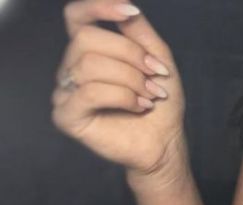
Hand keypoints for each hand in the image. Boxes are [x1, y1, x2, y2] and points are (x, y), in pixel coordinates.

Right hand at [52, 1, 188, 182]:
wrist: (166, 141)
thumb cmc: (160, 103)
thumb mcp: (157, 59)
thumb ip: (138, 31)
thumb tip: (124, 3)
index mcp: (90, 51)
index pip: (76, 17)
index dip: (97, 8)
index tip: (128, 12)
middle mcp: (72, 68)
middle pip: (87, 39)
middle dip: (130, 55)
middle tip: (155, 75)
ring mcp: (66, 91)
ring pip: (90, 65)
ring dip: (132, 79)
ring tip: (151, 95)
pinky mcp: (67, 116)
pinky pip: (90, 92)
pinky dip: (123, 97)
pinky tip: (140, 106)